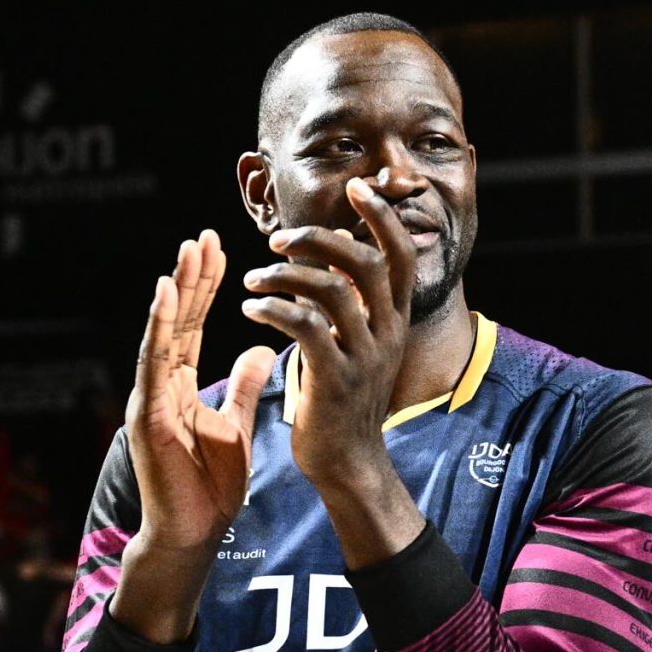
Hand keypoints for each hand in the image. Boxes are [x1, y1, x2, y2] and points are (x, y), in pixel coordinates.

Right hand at [124, 232, 275, 551]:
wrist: (193, 532)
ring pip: (162, 332)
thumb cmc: (209, 486)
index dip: (205, 286)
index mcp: (181, 384)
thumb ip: (242, 386)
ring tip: (187, 252)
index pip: (192, 324)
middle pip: (176, 319)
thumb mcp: (236, 424)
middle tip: (204, 236)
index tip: (218, 249)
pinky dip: (159, 326)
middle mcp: (161, 384)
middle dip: (190, 276)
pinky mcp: (148, 414)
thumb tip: (257, 349)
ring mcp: (150, 397)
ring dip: (175, 290)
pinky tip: (166, 294)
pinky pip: (154, 362)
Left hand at [242, 175, 413, 492]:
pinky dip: (273, 310)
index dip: (382, 217)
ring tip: (253, 281)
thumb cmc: (345, 401)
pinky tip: (251, 310)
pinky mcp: (335, 380)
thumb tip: (341, 261)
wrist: (348, 463)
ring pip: (332, 290)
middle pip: (365, 262)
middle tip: (277, 240)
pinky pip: (306, 327)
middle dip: (319, 239)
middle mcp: (386, 333)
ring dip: (286, 275)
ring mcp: (363, 357)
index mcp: (394, 321)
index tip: (357, 187)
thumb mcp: (364, 348)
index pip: (401, 254)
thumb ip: (359, 306)